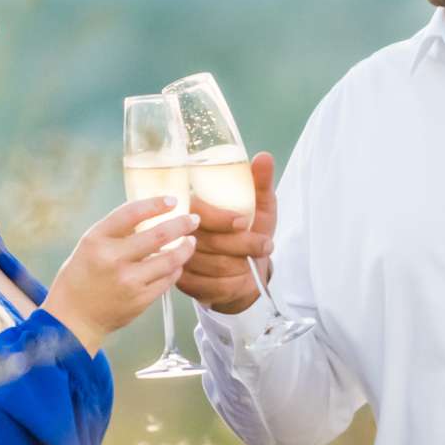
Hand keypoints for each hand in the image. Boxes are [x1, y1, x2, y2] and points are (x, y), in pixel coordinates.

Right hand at [42, 198, 198, 351]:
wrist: (74, 318)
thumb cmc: (82, 276)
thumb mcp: (89, 246)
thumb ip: (116, 231)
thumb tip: (152, 213)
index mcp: (96, 240)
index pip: (131, 213)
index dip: (155, 204)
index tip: (173, 200)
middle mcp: (112, 259)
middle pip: (159, 235)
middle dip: (182, 224)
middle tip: (193, 219)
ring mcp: (128, 281)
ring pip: (170, 260)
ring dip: (185, 248)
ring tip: (190, 242)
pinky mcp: (140, 300)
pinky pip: (168, 279)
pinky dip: (175, 269)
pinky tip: (177, 264)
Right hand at [179, 151, 276, 314]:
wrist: (245, 271)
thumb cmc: (250, 233)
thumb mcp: (260, 208)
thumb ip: (260, 184)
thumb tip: (264, 157)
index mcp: (193, 207)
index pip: (200, 212)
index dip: (223, 219)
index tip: (245, 223)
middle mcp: (180, 232)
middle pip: (212, 241)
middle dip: (245, 245)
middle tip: (265, 245)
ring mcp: (179, 258)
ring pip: (214, 266)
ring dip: (241, 266)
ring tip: (251, 261)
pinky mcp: (183, 283)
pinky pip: (210, 287)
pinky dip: (231, 284)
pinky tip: (238, 278)